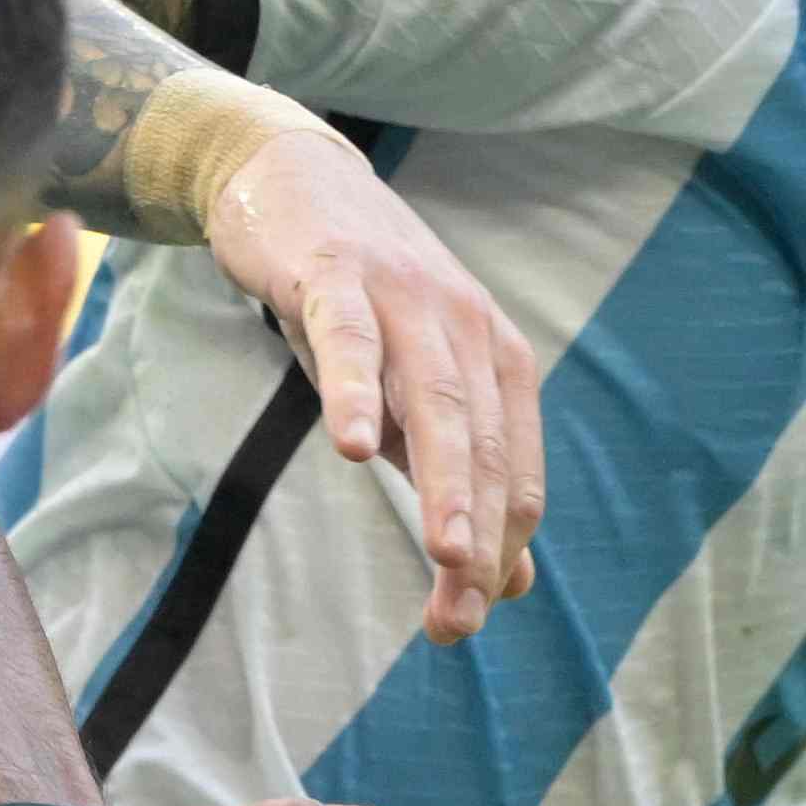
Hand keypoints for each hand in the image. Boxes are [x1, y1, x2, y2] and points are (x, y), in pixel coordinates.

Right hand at [191, 125, 536, 639]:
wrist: (292, 186)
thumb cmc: (358, 308)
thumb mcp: (410, 398)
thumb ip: (457, 480)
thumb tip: (507, 582)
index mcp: (496, 363)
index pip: (513, 473)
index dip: (495, 550)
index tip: (463, 619)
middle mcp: (466, 327)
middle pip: (485, 447)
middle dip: (477, 536)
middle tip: (458, 616)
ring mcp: (403, 297)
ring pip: (435, 400)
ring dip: (445, 478)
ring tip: (447, 550)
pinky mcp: (336, 275)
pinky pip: (349, 340)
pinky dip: (355, 392)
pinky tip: (352, 447)